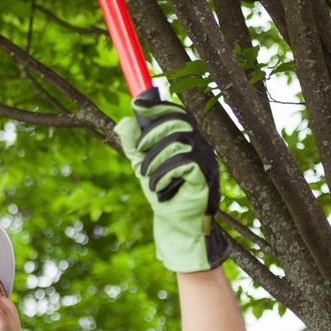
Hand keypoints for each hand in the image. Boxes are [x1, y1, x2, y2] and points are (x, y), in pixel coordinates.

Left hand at [114, 92, 228, 271]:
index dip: (158, 106)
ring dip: (155, 159)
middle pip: (177, 122)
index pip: (177, 113)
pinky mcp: (207, 176)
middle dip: (152, 134)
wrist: (176, 224)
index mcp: (187, 140)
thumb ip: (134, 145)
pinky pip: (183, 163)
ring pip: (178, 142)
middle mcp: (200, 146)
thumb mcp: (142, 166)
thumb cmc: (163, 193)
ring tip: (147, 177)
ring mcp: (207, 160)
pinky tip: (159, 187)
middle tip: (139, 152)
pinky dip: (164, 174)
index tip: (137, 105)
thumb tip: (124, 121)